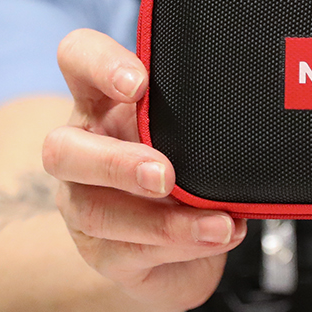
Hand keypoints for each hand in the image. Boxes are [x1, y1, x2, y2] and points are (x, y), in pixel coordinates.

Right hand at [42, 29, 246, 311]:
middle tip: (165, 175)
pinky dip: (182, 245)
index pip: (76, 58)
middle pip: (60, 150)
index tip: (138, 83)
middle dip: (115, 163)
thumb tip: (250, 117)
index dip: (98, 64)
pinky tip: (218, 237)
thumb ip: (202, 117)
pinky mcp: (101, 253)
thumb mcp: (192, 131)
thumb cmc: (187, 167)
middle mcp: (79, 151)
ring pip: (93, 212)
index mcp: (100, 101)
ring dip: (162, 222)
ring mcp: (82, 204)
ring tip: (218, 224)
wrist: (180, 245)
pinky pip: (130, 253)